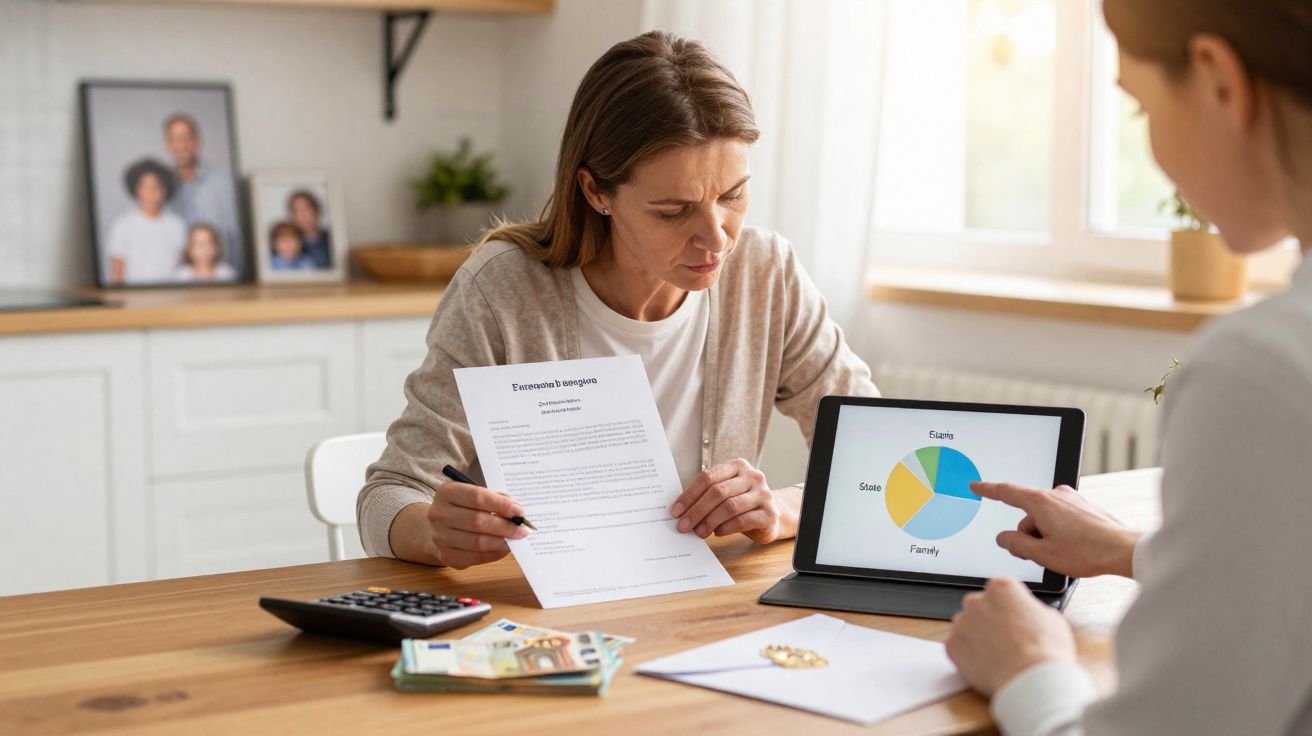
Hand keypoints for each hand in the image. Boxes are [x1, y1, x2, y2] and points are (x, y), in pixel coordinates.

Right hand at [424, 482, 527, 569]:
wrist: (435, 527)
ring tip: (515, 539)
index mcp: (446, 493)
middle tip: (522, 530)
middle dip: (505, 526)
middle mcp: (439, 514)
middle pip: (478, 521)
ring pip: (477, 542)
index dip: (501, 504)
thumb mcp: (473, 495)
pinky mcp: (445, 555)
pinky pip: (475, 557)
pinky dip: (494, 554)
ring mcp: (439, 536)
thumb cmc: (461, 508)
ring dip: (501, 542)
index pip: (477, 496)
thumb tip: (517, 510)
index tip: (520, 511)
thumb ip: (494, 498)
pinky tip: (504, 549)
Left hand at [669, 458, 781, 543]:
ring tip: (698, 532)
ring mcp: (763, 494)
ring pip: (729, 507)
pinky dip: (726, 528)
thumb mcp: (726, 492)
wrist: (771, 516)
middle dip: (697, 510)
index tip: (676, 510)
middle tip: (683, 525)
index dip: (690, 494)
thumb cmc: (741, 503)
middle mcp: (752, 477)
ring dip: (709, 521)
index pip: (708, 477)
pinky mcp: (769, 514)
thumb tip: (680, 510)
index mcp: (737, 466)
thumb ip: (707, 494)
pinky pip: (742, 521)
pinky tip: (717, 533)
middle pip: (718, 492)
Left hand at [946, 577, 1077, 695]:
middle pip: (980, 607)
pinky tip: (988, 665)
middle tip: (1007, 640)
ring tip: (999, 656)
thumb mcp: (1052, 619)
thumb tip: (1028, 614)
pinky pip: (958, 648)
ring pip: (967, 627)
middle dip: (990, 621)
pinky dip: (969, 656)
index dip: (1009, 608)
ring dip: (978, 638)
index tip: (1014, 620)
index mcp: (1001, 587)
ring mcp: (961, 622)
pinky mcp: (952, 645)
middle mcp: (977, 600)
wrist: (1031, 680)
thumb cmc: (1046, 651)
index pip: (1000, 591)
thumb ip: (1032, 610)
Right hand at [972, 481, 1141, 578]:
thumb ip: (1017, 544)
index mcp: (1041, 503)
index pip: (1007, 492)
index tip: (975, 486)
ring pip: (1045, 518)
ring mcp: (1071, 499)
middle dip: (1030, 535)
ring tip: (1066, 552)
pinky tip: (1076, 546)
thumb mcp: (1043, 554)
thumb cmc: (1087, 552)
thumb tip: (1004, 537)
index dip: (988, 490)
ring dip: (1047, 535)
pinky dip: (1062, 532)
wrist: (1125, 550)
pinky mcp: (1084, 505)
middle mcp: (1056, 494)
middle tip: (1044, 555)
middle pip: (1028, 515)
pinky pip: (1061, 517)